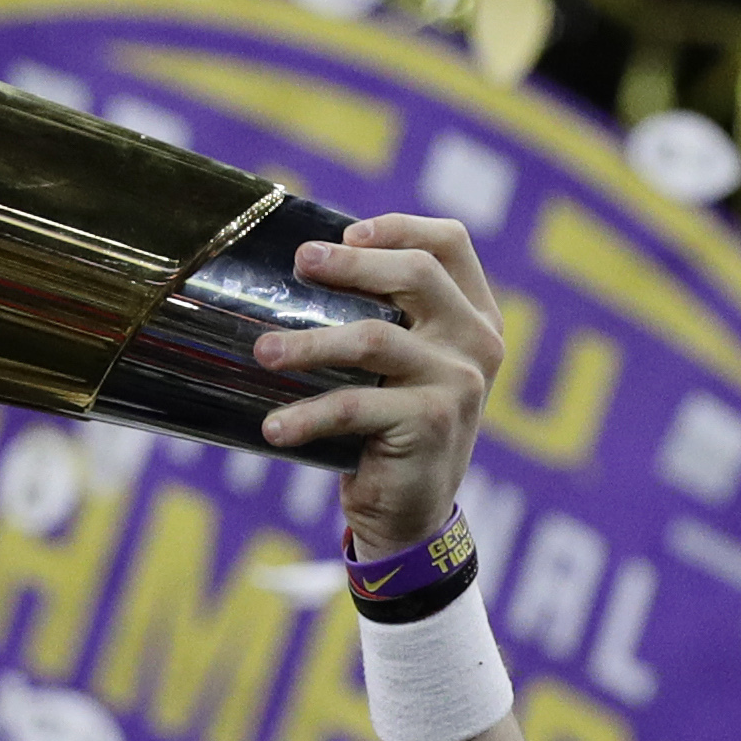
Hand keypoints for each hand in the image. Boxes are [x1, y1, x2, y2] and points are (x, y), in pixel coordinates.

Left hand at [254, 214, 505, 559]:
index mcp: (475, 316)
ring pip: (375, 339)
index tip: (347, 232)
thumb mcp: (402, 366)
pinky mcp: (431, 422)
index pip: (451, 245)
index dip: (400, 228)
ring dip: (309, 343)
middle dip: (351, 264)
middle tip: (300, 264)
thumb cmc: (391, 427)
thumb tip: (302, 268)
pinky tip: (274, 427)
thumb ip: (384, 318)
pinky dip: (307, 416)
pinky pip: (355, 406)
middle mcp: (476, 342)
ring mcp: (459, 381)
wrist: (413, 512)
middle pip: (416, 275)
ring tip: (264, 353)